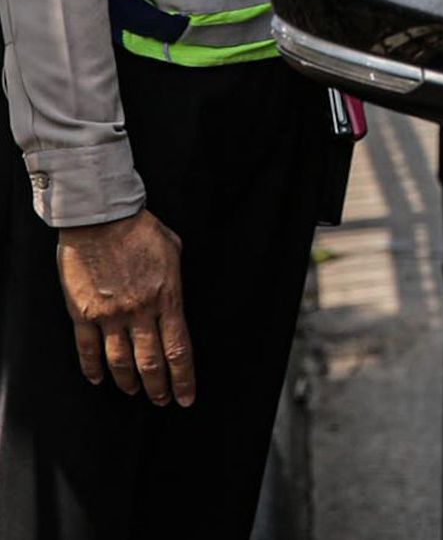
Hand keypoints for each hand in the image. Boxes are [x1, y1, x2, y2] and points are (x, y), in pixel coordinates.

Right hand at [57, 208, 194, 406]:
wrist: (101, 216)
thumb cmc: (138, 226)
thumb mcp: (172, 247)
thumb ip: (175, 275)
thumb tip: (175, 291)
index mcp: (167, 297)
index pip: (178, 349)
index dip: (183, 378)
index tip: (185, 397)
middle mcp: (140, 312)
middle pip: (151, 363)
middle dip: (158, 388)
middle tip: (161, 400)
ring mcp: (110, 314)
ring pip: (120, 362)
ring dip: (128, 383)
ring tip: (133, 392)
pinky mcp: (84, 312)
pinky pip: (87, 350)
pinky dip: (92, 369)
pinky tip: (98, 379)